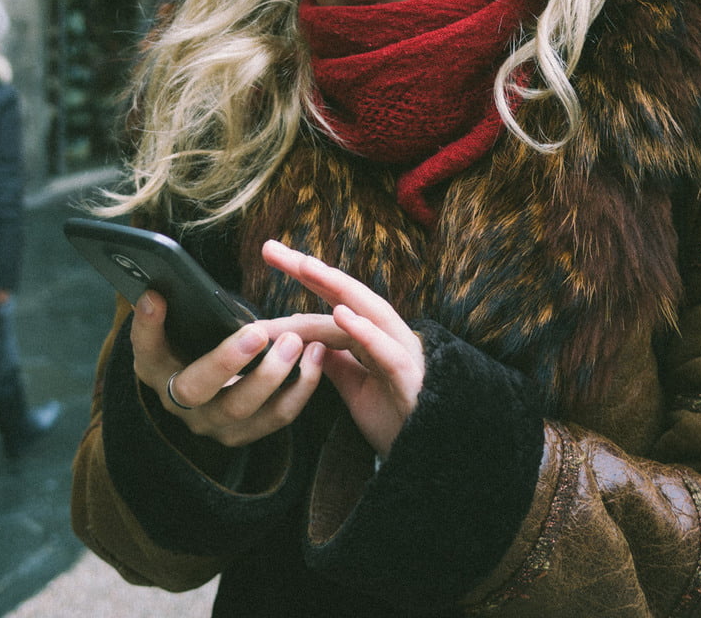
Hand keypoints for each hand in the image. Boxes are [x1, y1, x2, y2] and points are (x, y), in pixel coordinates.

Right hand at [129, 290, 326, 448]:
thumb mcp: (181, 327)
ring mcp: (210, 424)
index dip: (147, 327)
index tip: (155, 298)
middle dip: (227, 361)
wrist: (206, 392)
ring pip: (240, 408)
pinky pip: (276, 417)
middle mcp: (177, 402)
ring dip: (272, 376)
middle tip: (257, 332)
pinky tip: (316, 355)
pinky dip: (300, 387)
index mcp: (154, 368)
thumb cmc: (194, 343)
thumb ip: (179, 308)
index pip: (144, 348)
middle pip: (196, 389)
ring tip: (296, 341)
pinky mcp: (242, 435)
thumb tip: (167, 283)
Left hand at [260, 240, 424, 457]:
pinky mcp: (410, 376)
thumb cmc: (397, 419)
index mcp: (371, 337)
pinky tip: (341, 314)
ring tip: (306, 266)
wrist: (431, 453)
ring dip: (338, 286)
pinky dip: (366, 330)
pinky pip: (388, 350)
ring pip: (369, 310)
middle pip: (345, 294)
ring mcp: (401, 352)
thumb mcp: (356, 389)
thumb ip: (336, 364)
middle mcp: (387, 335)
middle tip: (270, 248)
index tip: (269, 259)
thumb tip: (308, 343)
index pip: (330, 303)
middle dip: (310, 269)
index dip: (301, 282)